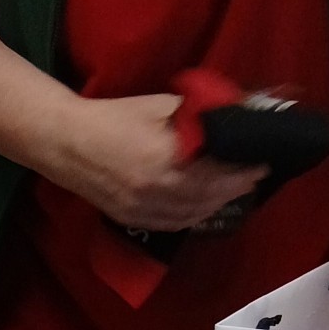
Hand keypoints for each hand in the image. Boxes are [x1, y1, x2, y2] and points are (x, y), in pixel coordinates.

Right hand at [49, 94, 266, 232]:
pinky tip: (202, 206)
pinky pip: (173, 223)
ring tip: (232, 190)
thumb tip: (231, 114)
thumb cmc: (112, 117)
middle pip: (210, 197)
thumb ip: (197, 114)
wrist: (66, 142)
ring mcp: (144, 209)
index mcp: (167, 160)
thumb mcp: (159, 105)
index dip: (244, 170)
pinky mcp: (132, 218)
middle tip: (253, 176)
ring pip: (193, 215)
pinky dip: (194, 216)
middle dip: (236, 188)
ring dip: (217, 204)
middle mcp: (158, 191)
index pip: (219, 172)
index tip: (263, 161)